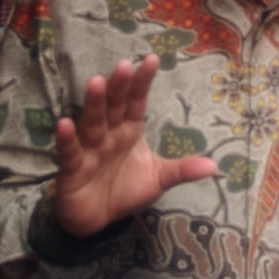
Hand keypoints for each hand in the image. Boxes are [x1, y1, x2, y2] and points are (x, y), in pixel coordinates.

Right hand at [53, 54, 215, 237]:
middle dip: (119, 87)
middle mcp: (109, 135)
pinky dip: (66, 139)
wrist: (96, 219)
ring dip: (94, 104)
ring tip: (96, 82)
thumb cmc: (124, 190)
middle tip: (124, 64)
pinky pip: (69, 152)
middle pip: (114, 107)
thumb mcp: (158, 179)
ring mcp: (89, 150)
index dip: (142, 82)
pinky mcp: (72, 169)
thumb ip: (182, 170)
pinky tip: (64, 123)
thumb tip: (214, 166)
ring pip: (92, 123)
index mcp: (129, 131)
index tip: (152, 59)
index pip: (137, 102)